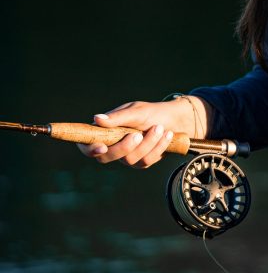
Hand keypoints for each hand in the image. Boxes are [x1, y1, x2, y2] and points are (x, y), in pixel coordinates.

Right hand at [77, 96, 210, 167]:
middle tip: (138, 135)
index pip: (87, 146)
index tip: (102, 146)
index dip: (90, 149)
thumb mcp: (136, 111)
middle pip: (107, 157)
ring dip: (148, 143)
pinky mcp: (142, 161)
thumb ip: (118, 117)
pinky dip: (158, 147)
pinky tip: (167, 135)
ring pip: (130, 159)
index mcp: (105, 131)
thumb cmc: (152, 112)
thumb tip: (96, 119)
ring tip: (160, 128)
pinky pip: (146, 161)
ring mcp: (127, 156)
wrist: (175, 120)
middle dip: (124, 147)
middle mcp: (113, 146)